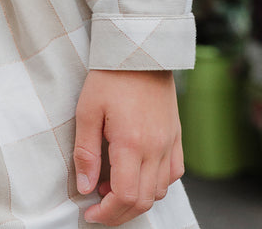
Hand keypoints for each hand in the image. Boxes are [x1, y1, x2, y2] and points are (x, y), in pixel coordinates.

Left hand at [73, 70, 183, 224]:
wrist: (140, 48)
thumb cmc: (111, 75)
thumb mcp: (87, 109)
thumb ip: (86, 152)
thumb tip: (85, 187)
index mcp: (132, 143)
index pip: (124, 196)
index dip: (107, 213)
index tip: (91, 213)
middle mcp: (156, 148)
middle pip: (143, 200)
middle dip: (119, 212)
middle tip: (98, 207)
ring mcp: (170, 142)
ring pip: (160, 191)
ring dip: (137, 198)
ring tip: (112, 185)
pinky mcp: (176, 135)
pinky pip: (174, 173)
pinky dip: (157, 184)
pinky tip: (138, 173)